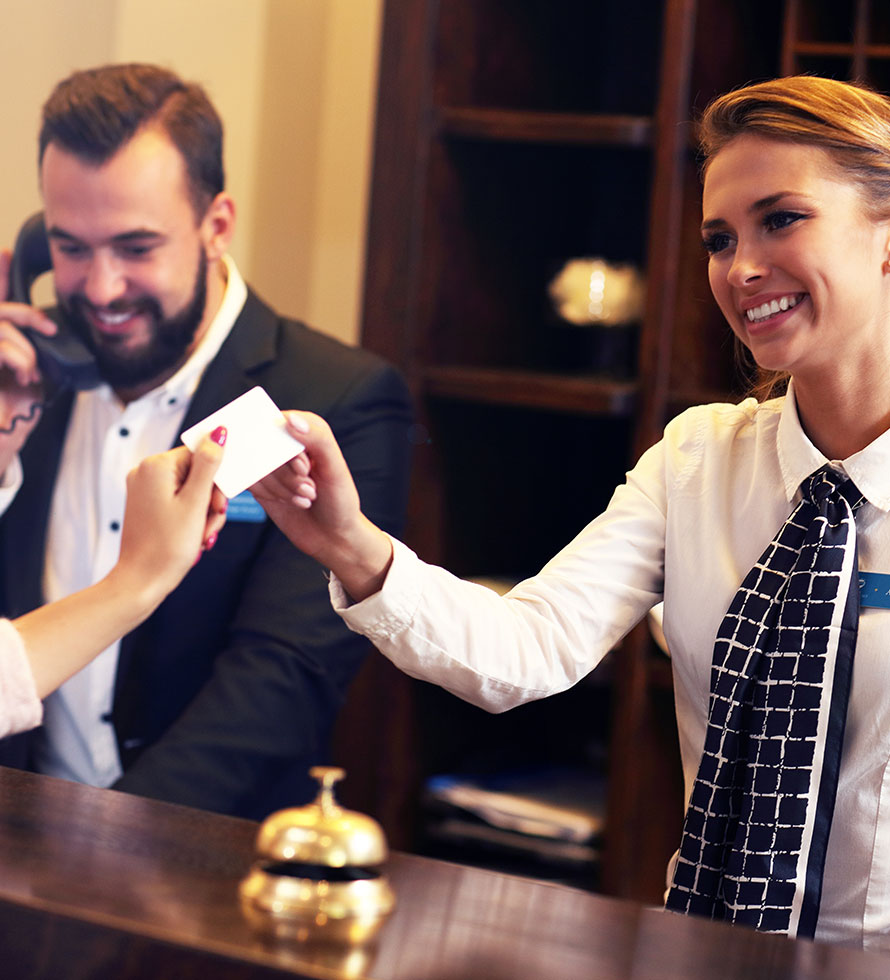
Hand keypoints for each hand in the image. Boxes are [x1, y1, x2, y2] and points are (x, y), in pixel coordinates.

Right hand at [0, 249, 57, 474]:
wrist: (0, 442)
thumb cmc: (14, 415)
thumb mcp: (31, 378)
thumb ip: (34, 351)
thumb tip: (50, 335)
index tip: (6, 253)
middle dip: (26, 313)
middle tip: (50, 329)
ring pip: (0, 325)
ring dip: (23, 348)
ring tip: (30, 371)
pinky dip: (15, 355)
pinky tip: (23, 374)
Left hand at [115, 428, 228, 605]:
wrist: (142, 581)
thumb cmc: (167, 546)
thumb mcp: (196, 503)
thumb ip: (209, 465)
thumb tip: (219, 433)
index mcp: (156, 466)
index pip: (200, 454)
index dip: (216, 479)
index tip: (219, 502)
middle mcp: (145, 472)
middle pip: (197, 473)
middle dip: (211, 499)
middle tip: (212, 521)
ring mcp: (144, 489)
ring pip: (191, 489)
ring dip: (204, 512)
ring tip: (203, 535)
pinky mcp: (147, 505)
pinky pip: (179, 501)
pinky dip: (192, 517)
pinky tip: (195, 536)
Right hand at [251, 412, 392, 600]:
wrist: (333, 537)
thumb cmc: (340, 500)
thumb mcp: (334, 468)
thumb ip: (318, 439)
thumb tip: (290, 419)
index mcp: (308, 429)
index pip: (281, 423)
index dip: (288, 449)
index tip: (305, 468)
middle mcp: (287, 442)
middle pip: (266, 446)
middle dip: (287, 474)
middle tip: (310, 489)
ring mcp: (271, 463)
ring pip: (256, 465)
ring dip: (282, 487)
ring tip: (306, 498)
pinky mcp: (259, 482)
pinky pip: (249, 481)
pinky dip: (270, 494)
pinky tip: (290, 502)